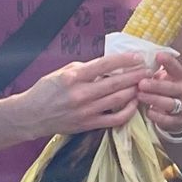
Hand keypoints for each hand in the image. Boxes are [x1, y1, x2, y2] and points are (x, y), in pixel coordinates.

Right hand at [23, 52, 146, 135]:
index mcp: (73, 77)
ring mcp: (86, 111)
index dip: (124, 60)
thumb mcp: (62, 72)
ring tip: (145, 84)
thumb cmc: (46, 90)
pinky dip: (128, 111)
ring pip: (118, 99)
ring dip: (135, 90)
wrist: (31, 115)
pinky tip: (134, 103)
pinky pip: (114, 119)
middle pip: (116, 82)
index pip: (105, 65)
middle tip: (149, 70)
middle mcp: (81, 94)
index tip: (138, 56)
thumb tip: (108, 64)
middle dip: (136, 75)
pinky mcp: (89, 124)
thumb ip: (85, 68)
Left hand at [137, 48, 181, 141]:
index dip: (168, 62)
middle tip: (141, 83)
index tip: (157, 56)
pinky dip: (157, 116)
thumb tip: (135, 60)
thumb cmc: (164, 90)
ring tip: (140, 96)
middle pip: (172, 87)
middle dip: (156, 85)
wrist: (176, 114)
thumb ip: (153, 70)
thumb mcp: (162, 78)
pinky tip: (148, 112)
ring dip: (154, 99)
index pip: (176, 67)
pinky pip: (168, 119)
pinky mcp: (179, 121)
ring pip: (170, 103)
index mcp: (181, 77)